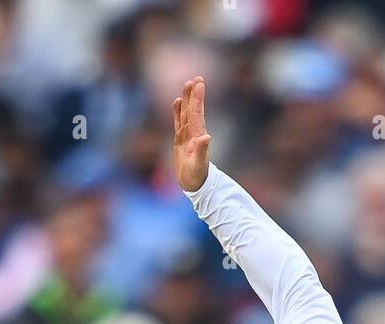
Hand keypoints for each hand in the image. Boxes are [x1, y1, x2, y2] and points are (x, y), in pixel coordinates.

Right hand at [173, 76, 210, 191]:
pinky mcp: (180, 140)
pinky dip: (178, 111)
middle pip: (193, 110)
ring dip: (187, 99)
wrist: (194, 185)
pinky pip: (179, 122)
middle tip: (197, 78)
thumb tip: (206, 137)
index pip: (197, 114)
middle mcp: (194, 134)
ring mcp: (187, 136)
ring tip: (188, 84)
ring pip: (186, 114)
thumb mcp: (198, 166)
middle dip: (194, 95)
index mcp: (198, 137)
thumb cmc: (197, 177)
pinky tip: (178, 102)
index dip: (198, 99)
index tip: (200, 84)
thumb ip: (201, 152)